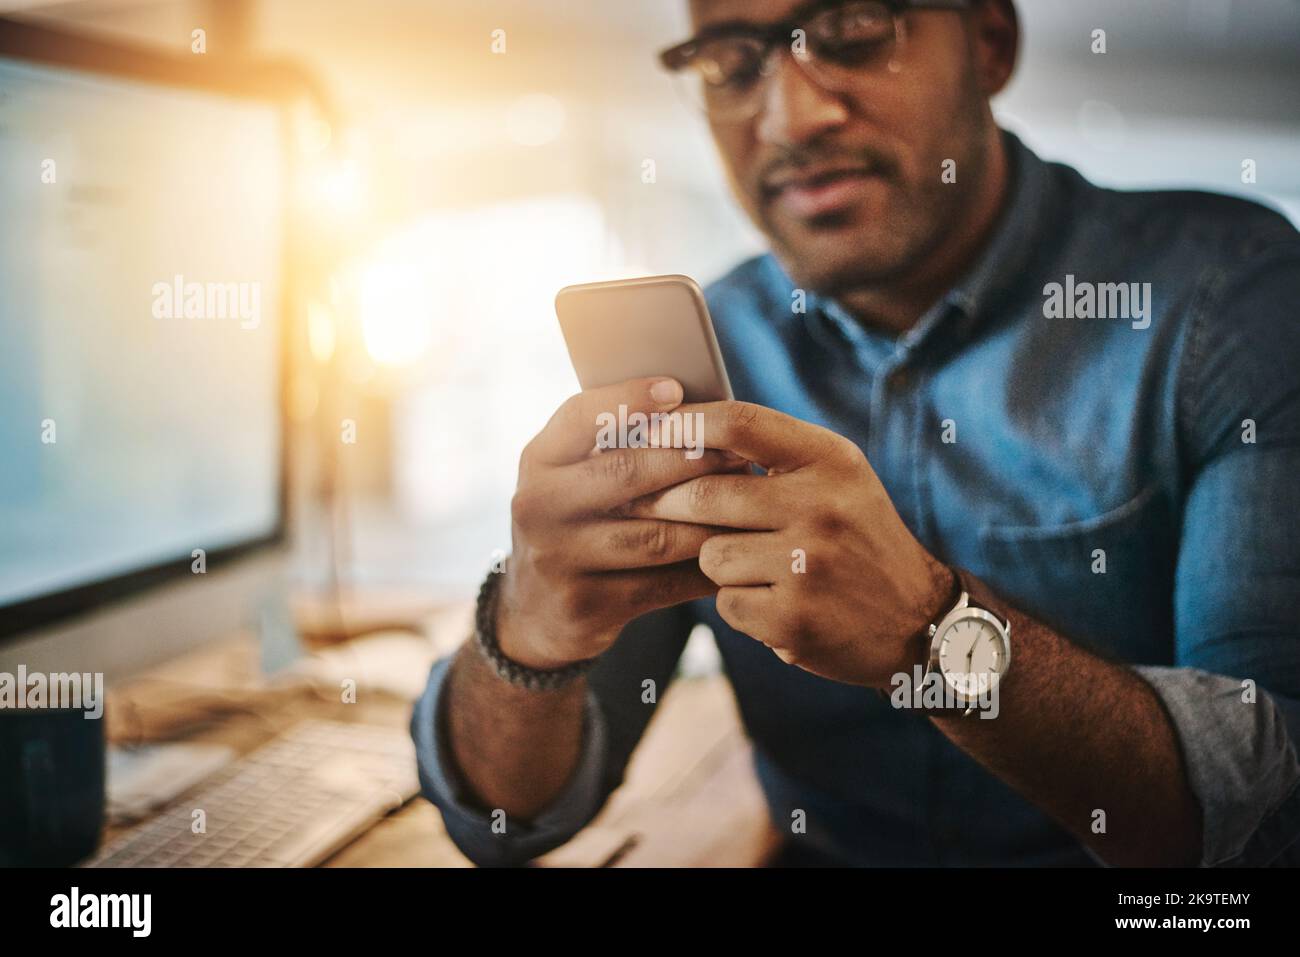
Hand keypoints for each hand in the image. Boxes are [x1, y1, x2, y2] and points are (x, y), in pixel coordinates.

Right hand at [499, 377, 744, 669]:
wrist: (535, 610)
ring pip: (652, 536)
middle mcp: (537, 506)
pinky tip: (734, 556)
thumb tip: (696, 407)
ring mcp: (556, 559)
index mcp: (538, 461)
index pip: (580, 416)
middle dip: (691, 461)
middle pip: (625, 473)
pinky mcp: (583, 605)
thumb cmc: (577, 523)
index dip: (630, 399)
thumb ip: (613, 447)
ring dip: (709, 521)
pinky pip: (661, 585)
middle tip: (740, 455)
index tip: (677, 388)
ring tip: (750, 507)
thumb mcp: (574, 480)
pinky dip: (703, 570)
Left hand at [624, 401, 956, 686]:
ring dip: (716, 563)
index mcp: (831, 460)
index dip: (683, 423)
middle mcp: (822, 507)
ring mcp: (808, 565)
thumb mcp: (835, 478)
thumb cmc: (856, 538)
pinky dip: (739, 604)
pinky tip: (773, 603)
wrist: (916, 619)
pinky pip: (726, 602)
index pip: (739, 421)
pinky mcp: (794, 618)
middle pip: (705, 493)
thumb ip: (772, 451)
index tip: (646, 431)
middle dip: (668, 504)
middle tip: (651, 508)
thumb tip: (676, 426)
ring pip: (710, 554)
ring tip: (755, 567)